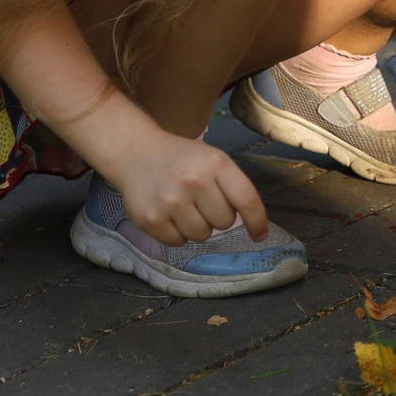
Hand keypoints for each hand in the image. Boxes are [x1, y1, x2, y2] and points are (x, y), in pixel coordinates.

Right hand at [113, 129, 268, 246]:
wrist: (137, 153)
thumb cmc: (182, 159)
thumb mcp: (213, 159)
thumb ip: (232, 186)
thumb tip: (252, 222)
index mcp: (216, 163)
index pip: (247, 200)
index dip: (257, 222)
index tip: (259, 234)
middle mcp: (194, 181)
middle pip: (225, 222)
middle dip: (217, 216)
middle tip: (201, 201)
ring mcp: (170, 201)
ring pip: (202, 236)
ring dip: (197, 226)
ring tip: (184, 206)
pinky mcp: (151, 219)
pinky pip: (178, 242)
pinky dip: (177, 233)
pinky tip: (168, 213)